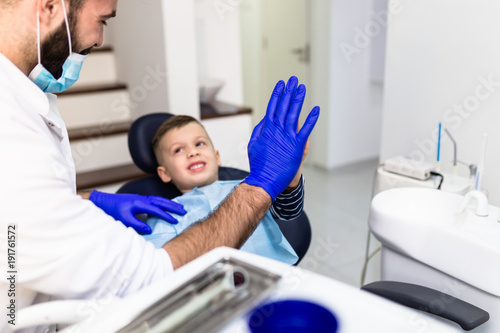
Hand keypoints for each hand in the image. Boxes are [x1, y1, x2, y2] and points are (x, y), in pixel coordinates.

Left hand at [89, 191, 185, 233]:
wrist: (102, 201)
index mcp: (140, 203)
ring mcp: (141, 198)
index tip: (175, 221)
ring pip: (159, 199)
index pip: (157, 210)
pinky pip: (154, 199)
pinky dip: (162, 202)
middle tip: (184, 210)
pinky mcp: (138, 199)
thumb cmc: (112, 210)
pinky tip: (165, 205)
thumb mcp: (124, 220)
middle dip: (173, 206)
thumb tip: (149, 229)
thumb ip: (137, 225)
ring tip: (179, 206)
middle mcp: (142, 199)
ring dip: (169, 203)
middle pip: (161, 201)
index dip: (166, 216)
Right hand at [243, 76, 318, 199]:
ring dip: (298, 99)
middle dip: (289, 91)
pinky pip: (306, 130)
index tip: (281, 84)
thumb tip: (265, 119)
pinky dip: (311, 119)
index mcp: (266, 129)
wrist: (265, 180)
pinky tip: (316, 109)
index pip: (272, 106)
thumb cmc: (259, 164)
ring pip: (294, 113)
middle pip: (284, 106)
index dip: (277, 94)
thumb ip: (259, 130)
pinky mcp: (297, 146)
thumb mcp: (254, 144)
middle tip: (293, 79)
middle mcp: (277, 130)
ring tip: (302, 88)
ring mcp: (287, 137)